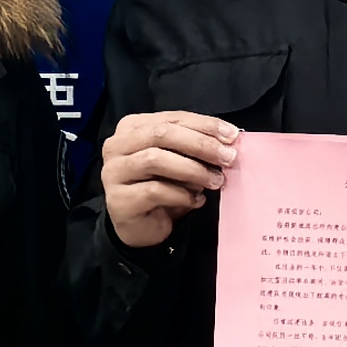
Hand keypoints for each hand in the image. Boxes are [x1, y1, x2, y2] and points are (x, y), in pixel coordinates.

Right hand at [100, 111, 240, 250]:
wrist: (141, 227)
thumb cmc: (162, 188)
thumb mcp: (180, 161)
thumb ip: (194, 147)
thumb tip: (228, 142)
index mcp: (132, 128)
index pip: (172, 118)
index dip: (204, 125)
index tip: (232, 136)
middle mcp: (117, 145)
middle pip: (162, 134)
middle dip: (201, 144)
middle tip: (228, 158)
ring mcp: (113, 172)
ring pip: (156, 159)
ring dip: (193, 170)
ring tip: (215, 181)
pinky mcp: (118, 199)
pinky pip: (154, 191)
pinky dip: (182, 194)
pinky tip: (196, 201)